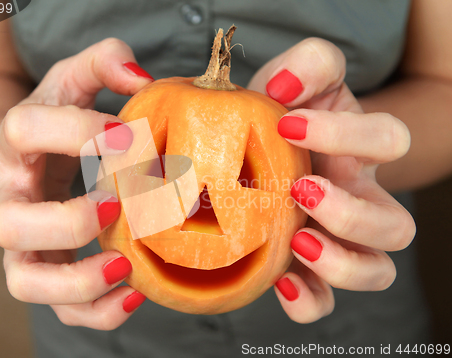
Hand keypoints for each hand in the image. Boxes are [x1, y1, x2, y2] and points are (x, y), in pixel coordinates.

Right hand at [0, 39, 152, 329]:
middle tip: (119, 203)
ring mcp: (24, 241)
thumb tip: (142, 79)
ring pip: (27, 282)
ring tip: (127, 264)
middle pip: (12, 225)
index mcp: (15, 142)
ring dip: (79, 282)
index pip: (27, 130)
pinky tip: (134, 292)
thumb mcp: (71, 80)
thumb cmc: (52, 119)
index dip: (77, 130)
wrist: (20, 157)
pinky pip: (60, 309)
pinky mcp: (46, 268)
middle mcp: (9, 197)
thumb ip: (104, 62)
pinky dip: (96, 312)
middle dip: (71, 220)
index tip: (129, 136)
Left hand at [248, 38, 414, 322]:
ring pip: (378, 271)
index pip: (389, 141)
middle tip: (300, 190)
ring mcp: (339, 239)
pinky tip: (281, 280)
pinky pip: (325, 303)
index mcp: (363, 151)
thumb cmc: (285, 114)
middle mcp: (363, 198)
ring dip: (341, 263)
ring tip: (297, 241)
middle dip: (350, 213)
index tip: (287, 124)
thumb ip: (306, 65)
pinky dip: (308, 300)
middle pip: (397, 226)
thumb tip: (288, 87)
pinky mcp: (310, 267)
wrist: (268, 146)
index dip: (347, 135)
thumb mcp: (296, 79)